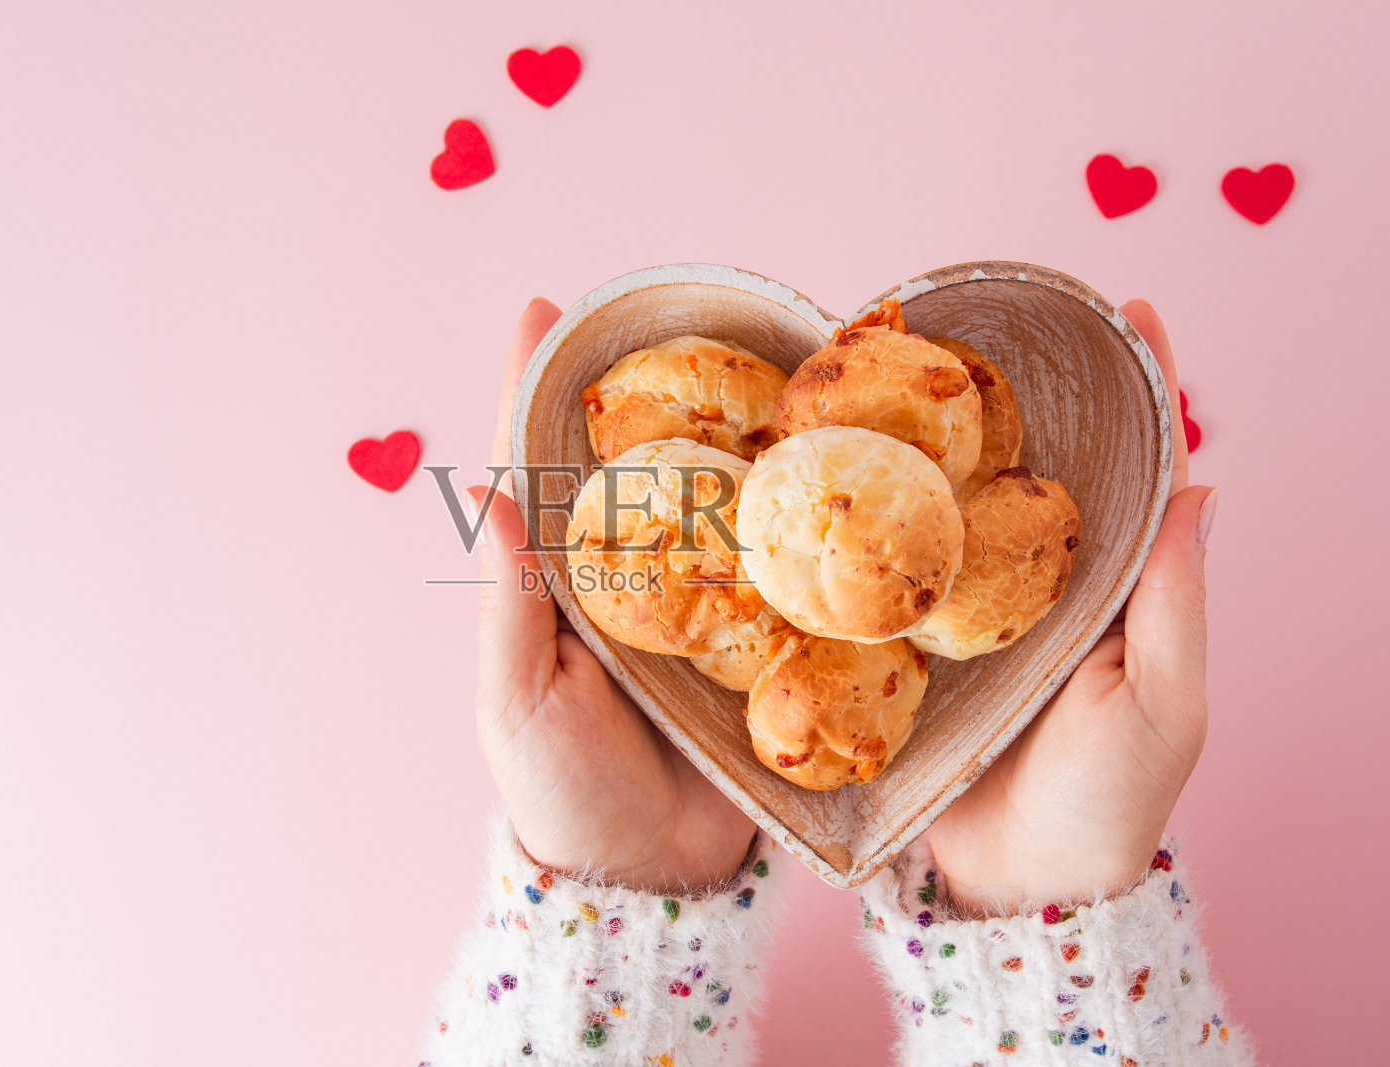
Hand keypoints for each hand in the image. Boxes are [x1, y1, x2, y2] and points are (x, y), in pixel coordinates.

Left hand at [462, 299, 757, 895]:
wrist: (648, 877)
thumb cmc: (560, 788)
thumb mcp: (516, 697)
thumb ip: (511, 600)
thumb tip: (488, 488)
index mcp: (555, 581)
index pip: (535, 465)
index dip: (534, 386)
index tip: (540, 308)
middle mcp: (624, 576)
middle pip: (632, 461)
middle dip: (647, 383)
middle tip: (672, 307)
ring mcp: (693, 604)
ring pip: (710, 498)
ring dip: (731, 432)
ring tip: (762, 358)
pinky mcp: (753, 639)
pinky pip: (772, 565)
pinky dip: (790, 514)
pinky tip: (820, 464)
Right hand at [925, 299, 1216, 915]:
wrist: (1015, 883)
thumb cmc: (1107, 801)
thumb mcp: (1162, 705)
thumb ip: (1175, 604)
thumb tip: (1206, 486)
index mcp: (1118, 589)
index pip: (1142, 470)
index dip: (1143, 388)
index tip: (1130, 309)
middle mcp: (1045, 585)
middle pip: (1042, 467)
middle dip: (1029, 390)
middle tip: (999, 317)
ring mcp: (973, 610)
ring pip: (962, 506)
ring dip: (943, 440)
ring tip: (912, 368)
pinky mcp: (912, 641)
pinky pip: (898, 568)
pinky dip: (879, 517)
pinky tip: (849, 470)